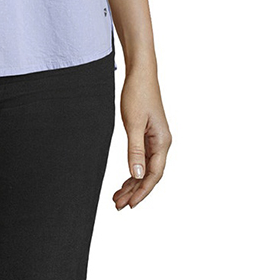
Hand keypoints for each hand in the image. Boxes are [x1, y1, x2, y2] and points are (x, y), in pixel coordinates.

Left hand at [112, 66, 170, 209]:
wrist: (141, 74)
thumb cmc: (138, 94)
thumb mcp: (133, 124)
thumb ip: (135, 150)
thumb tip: (136, 175)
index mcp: (162, 142)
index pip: (154, 174)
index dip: (142, 191)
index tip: (130, 204)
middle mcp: (162, 143)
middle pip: (150, 175)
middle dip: (135, 191)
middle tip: (118, 205)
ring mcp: (155, 140)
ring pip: (145, 169)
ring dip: (132, 184)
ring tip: (117, 197)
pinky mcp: (148, 136)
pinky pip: (142, 160)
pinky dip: (133, 172)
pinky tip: (124, 181)